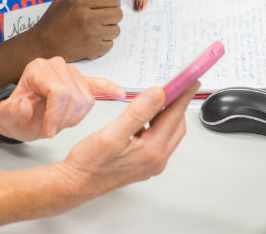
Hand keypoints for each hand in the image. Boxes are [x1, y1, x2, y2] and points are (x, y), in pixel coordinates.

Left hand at [0, 57, 122, 140]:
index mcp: (38, 69)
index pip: (58, 91)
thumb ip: (13, 112)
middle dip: (64, 119)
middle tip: (51, 128)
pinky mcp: (82, 82)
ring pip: (86, 100)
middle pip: (74, 97)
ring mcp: (71, 73)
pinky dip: (109, 89)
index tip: (48, 131)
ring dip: (74, 117)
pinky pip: (98, 84)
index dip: (56, 115)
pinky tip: (119, 93)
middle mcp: (56, 66)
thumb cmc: (15, 114)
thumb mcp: (7, 118)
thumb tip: (23, 105)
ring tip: (59, 121)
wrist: (20, 115)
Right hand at [29, 0, 122, 60]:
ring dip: (109, 30)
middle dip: (113, 15)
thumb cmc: (51, 21)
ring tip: (97, 30)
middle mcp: (88, 18)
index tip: (110, 4)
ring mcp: (91, 35)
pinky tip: (93, 40)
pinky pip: (110, 44)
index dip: (113, 0)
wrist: (41, 45)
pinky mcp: (92, 50)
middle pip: (118, 14)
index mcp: (80, 2)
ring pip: (116, 30)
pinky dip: (104, 43)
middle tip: (105, 17)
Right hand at [54, 82, 196, 197]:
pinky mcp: (144, 164)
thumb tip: (158, 94)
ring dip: (166, 114)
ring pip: (168, 133)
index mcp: (152, 150)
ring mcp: (151, 164)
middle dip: (176, 104)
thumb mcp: (112, 134)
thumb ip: (138, 113)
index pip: (174, 116)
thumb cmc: (89, 163)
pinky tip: (145, 117)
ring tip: (157, 98)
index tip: (189, 80)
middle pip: (176, 125)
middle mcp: (156, 159)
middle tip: (173, 85)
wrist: (75, 185)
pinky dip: (157, 124)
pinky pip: (158, 140)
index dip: (183, 94)